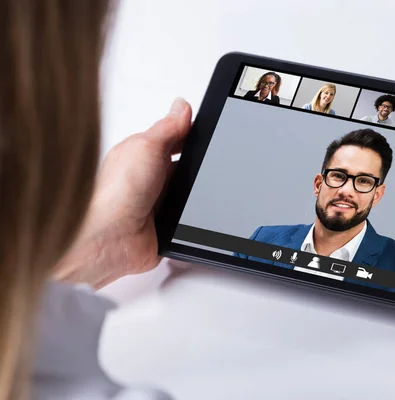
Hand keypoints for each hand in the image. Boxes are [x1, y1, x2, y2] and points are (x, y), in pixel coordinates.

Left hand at [53, 98, 191, 287]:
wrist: (110, 240)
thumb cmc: (117, 194)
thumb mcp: (146, 147)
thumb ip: (168, 127)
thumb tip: (182, 106)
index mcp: (141, 154)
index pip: (174, 139)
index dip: (192, 135)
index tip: (209, 133)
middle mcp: (149, 179)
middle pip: (186, 166)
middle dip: (198, 167)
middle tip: (203, 167)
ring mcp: (158, 203)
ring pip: (190, 193)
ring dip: (196, 195)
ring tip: (194, 194)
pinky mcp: (165, 227)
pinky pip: (190, 219)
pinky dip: (194, 218)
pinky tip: (192, 216)